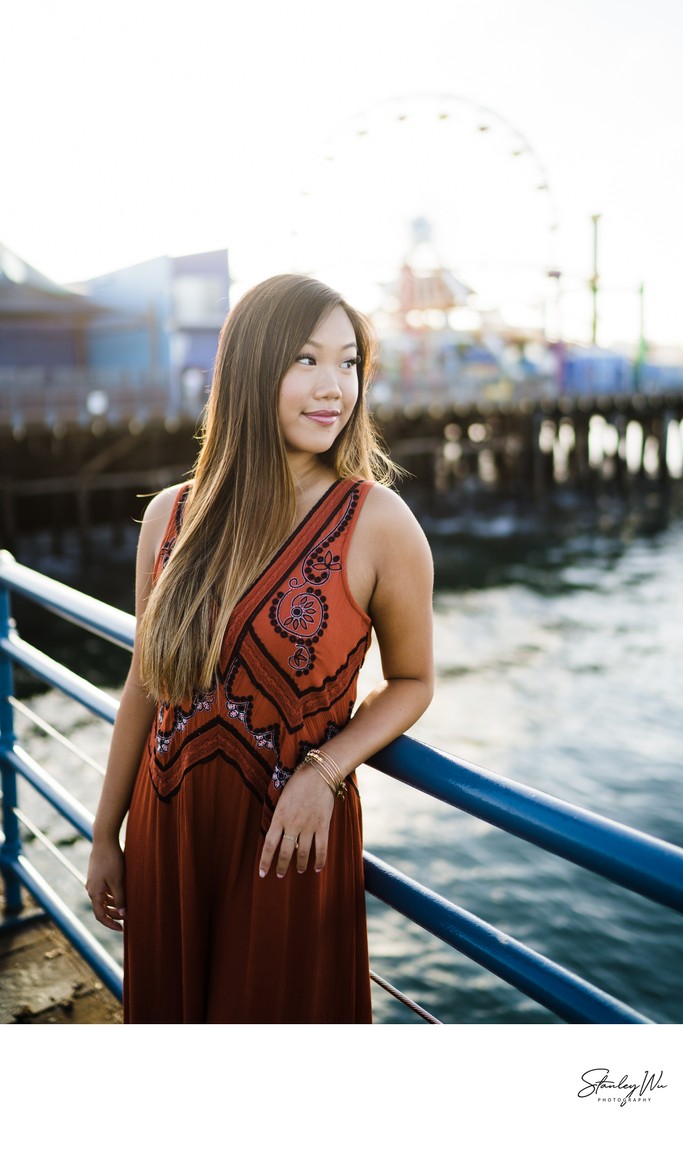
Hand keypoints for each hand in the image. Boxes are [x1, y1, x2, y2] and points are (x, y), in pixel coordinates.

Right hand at [86, 839, 125, 931]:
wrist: (104, 840)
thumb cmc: (111, 861)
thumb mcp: (118, 881)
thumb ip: (120, 899)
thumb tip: (123, 915)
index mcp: (94, 893)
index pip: (100, 915)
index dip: (110, 924)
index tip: (121, 929)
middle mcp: (91, 889)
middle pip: (102, 908)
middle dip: (114, 915)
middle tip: (128, 917)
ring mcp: (94, 882)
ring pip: (104, 899)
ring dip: (115, 905)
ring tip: (127, 906)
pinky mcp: (98, 875)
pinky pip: (104, 890)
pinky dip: (113, 895)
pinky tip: (123, 893)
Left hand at [258, 764, 334, 879]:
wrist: (318, 773)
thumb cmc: (298, 782)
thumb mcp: (282, 799)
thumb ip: (280, 817)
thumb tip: (280, 833)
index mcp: (279, 817)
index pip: (269, 845)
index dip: (265, 861)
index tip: (262, 873)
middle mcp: (292, 824)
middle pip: (285, 852)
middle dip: (282, 867)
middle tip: (280, 875)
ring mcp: (308, 826)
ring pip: (303, 853)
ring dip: (300, 865)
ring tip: (299, 870)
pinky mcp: (322, 825)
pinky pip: (321, 848)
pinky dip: (319, 861)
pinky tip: (317, 868)